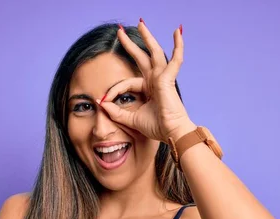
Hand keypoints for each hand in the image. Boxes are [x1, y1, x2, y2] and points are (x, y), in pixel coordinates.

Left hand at [98, 20, 196, 141]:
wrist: (171, 133)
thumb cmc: (157, 127)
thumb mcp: (131, 119)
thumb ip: (116, 112)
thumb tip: (101, 103)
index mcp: (148, 89)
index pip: (126, 83)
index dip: (114, 91)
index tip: (103, 100)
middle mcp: (155, 80)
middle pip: (141, 57)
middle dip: (130, 45)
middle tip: (119, 32)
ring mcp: (162, 78)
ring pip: (154, 52)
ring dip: (147, 37)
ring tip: (140, 24)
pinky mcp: (168, 79)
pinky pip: (175, 59)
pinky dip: (178, 46)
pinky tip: (178, 32)